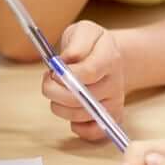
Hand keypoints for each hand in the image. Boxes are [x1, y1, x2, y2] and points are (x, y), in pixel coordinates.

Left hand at [42, 21, 125, 140]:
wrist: (110, 56)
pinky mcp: (112, 118)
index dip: (66, 75)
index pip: (89, 72)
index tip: (53, 71)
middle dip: (55, 91)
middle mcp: (116, 83)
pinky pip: (94, 133)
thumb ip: (76, 44)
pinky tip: (70, 110)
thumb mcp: (84, 31)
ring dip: (59, 106)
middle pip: (82, 99)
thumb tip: (65, 62)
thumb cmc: (91, 44)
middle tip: (48, 80)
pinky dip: (77, 126)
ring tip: (57, 91)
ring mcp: (115, 103)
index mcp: (110, 58)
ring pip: (81, 115)